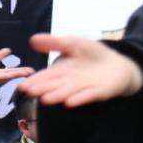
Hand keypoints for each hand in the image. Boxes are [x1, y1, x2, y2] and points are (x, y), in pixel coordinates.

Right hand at [19, 33, 142, 106]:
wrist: (118, 66)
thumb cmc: (92, 55)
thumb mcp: (73, 44)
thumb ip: (55, 43)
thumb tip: (32, 39)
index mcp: (61, 71)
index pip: (46, 76)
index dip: (35, 81)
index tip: (24, 86)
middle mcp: (68, 82)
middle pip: (54, 85)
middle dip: (43, 89)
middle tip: (30, 93)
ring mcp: (82, 88)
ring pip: (68, 92)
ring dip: (57, 95)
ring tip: (46, 99)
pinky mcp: (98, 92)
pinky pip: (88, 95)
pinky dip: (79, 98)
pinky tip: (70, 102)